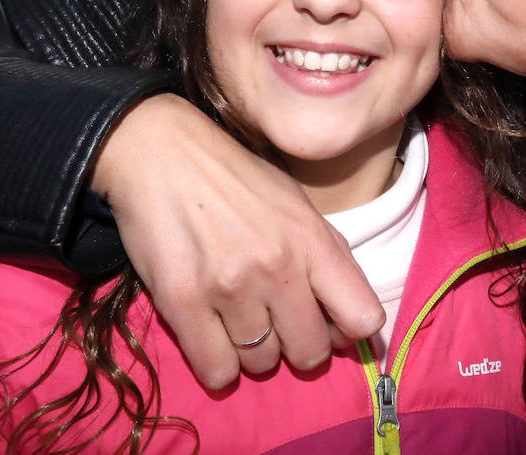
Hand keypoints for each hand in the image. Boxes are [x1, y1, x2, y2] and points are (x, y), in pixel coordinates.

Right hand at [90, 94, 384, 388]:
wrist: (162, 153)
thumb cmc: (235, 179)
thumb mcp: (296, 204)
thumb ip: (324, 256)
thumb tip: (344, 316)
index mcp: (313, 239)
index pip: (363, 317)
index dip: (347, 331)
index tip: (328, 325)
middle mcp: (278, 267)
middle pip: (311, 353)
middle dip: (297, 349)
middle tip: (277, 328)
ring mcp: (231, 287)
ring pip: (262, 364)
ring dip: (252, 353)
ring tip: (237, 321)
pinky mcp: (184, 302)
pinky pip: (217, 371)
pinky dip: (218, 366)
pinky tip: (212, 340)